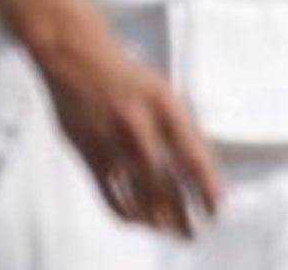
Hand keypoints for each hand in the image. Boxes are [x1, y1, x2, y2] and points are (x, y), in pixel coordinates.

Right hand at [35, 13, 221, 238]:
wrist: (72, 54)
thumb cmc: (124, 75)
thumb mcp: (162, 91)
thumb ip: (181, 129)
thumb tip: (202, 173)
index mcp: (163, 105)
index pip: (194, 159)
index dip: (208, 191)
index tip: (215, 210)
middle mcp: (138, 123)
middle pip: (167, 186)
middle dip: (183, 217)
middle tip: (193, 232)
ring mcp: (109, 138)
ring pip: (138, 195)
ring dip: (157, 220)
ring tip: (167, 230)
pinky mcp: (86, 149)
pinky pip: (109, 193)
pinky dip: (125, 212)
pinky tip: (134, 218)